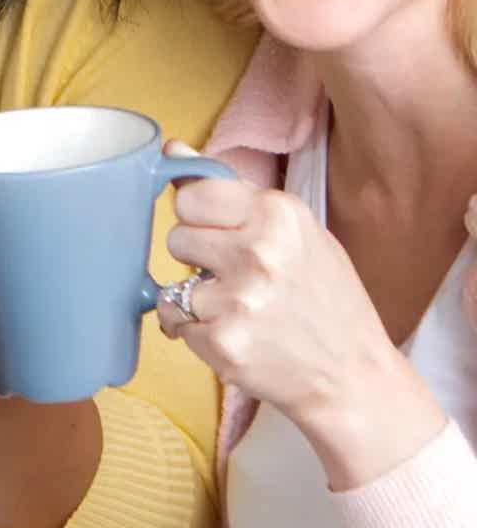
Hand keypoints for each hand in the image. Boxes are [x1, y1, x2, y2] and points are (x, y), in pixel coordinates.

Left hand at [157, 141, 443, 486]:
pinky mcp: (224, 343)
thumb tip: (172, 149)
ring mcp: (240, 300)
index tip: (217, 231)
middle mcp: (259, 252)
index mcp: (279, 213)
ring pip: (172, 284)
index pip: (191, 195)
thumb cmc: (324, 298)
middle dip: (196, 257)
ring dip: (196, 299)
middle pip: (176, 237)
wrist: (356, 377)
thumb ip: (230, 190)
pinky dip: (195, 332)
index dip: (198, 216)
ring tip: (238, 310)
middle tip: (234, 276)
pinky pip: (175, 322)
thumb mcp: (293, 230)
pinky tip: (234, 335)